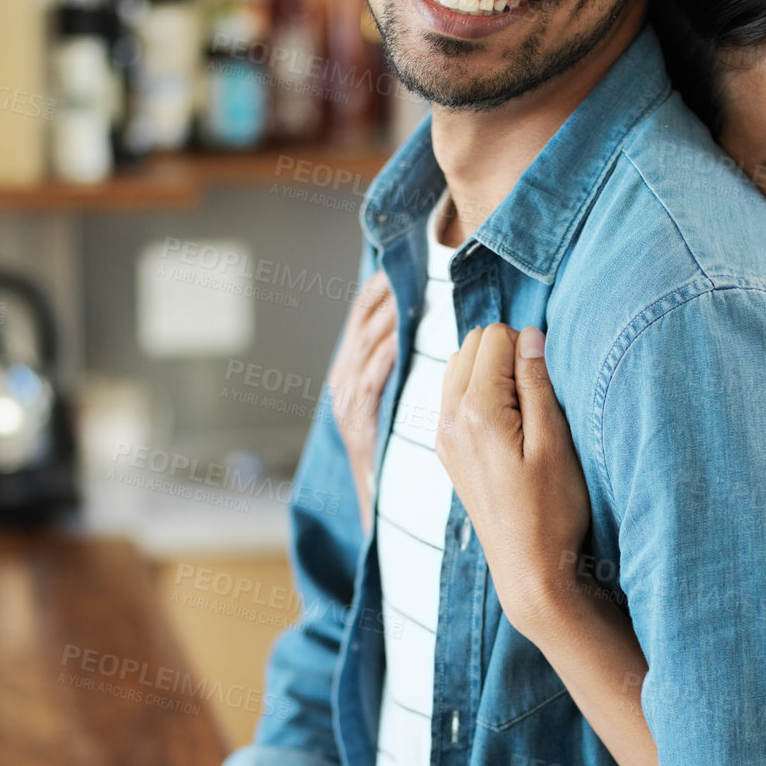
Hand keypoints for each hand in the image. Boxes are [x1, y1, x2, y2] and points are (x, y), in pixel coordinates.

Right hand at [328, 269, 397, 531]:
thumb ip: (398, 367)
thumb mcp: (389, 401)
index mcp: (350, 369)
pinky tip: (403, 336)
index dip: (381, 288)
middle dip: (386, 292)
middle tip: (412, 265)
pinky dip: (385, 354)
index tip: (403, 263)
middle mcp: (343, 380)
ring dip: (389, 316)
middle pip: (362, 321)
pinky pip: (370, 378)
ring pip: (365, 345)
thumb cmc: (393, 449)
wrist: (378, 501)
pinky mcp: (357, 420)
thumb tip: (422, 330)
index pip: (362, 314)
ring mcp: (346, 400)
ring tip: (412, 290)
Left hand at [436, 322, 590, 640]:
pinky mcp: (447, 449)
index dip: (528, 348)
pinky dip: (479, 393)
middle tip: (537, 398)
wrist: (528, 568)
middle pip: (472, 344)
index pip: (496, 337)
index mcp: (477, 412)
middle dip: (507, 354)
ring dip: (491, 372)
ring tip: (523, 411)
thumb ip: (538, 383)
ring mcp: (444, 435)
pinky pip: (455, 395)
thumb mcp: (556, 442)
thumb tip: (530, 334)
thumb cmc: (552, 509)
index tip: (548, 385)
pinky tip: (507, 426)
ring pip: (460, 366)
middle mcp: (450, 418)